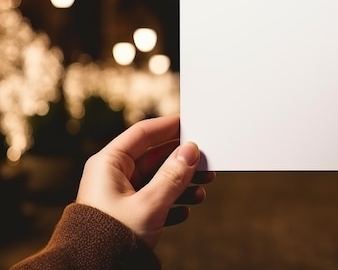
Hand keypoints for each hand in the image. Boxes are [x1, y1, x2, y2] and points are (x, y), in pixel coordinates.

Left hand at [76, 115, 214, 248]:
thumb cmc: (110, 238)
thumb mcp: (149, 204)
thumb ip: (173, 175)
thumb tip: (190, 151)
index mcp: (109, 164)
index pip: (142, 134)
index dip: (168, 126)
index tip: (191, 122)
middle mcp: (113, 176)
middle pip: (154, 158)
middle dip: (181, 161)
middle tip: (206, 160)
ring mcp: (119, 195)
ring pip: (157, 180)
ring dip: (181, 184)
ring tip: (202, 189)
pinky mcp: (127, 214)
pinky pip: (154, 200)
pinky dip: (172, 203)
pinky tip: (186, 209)